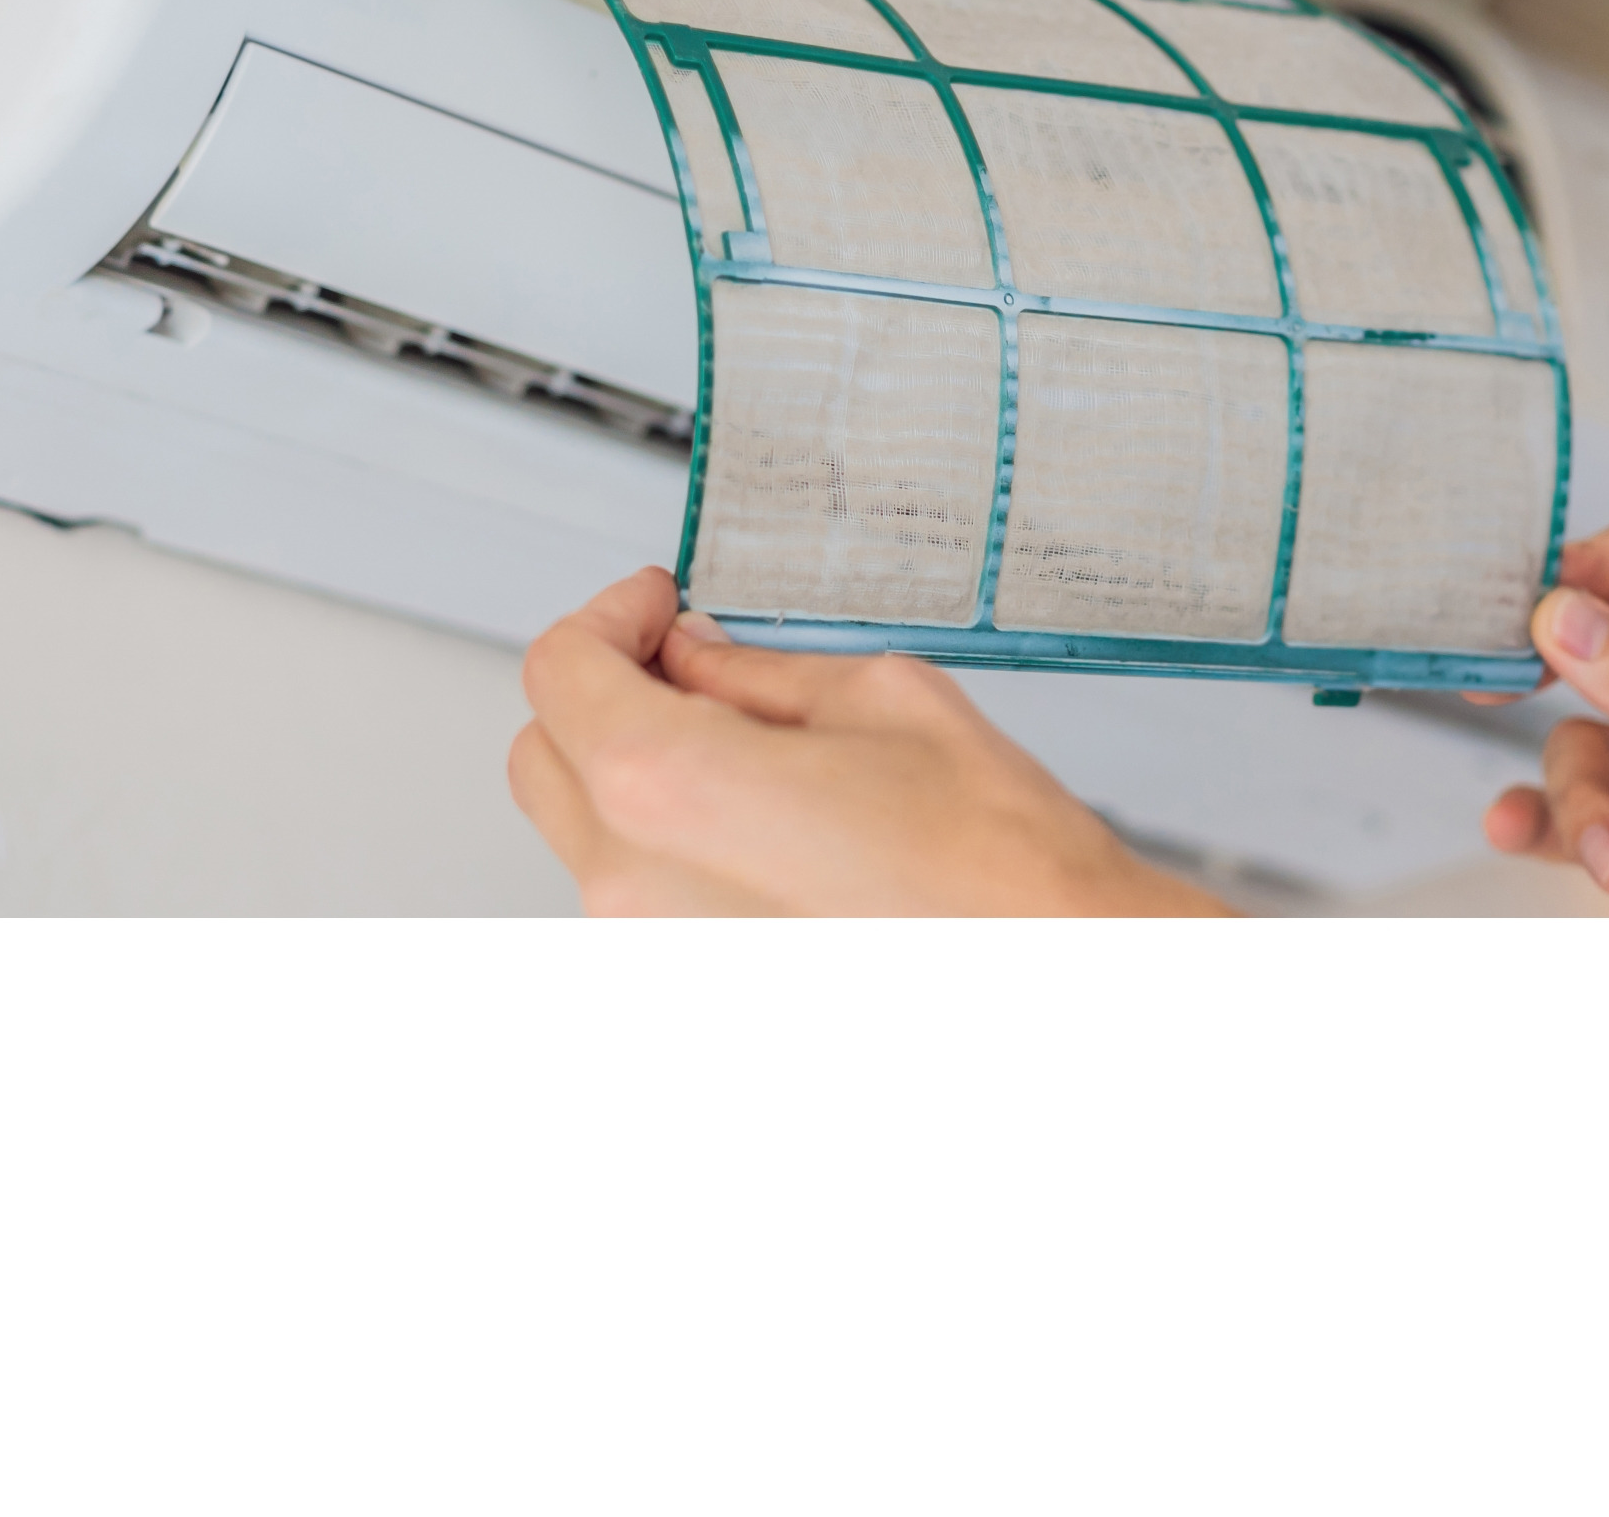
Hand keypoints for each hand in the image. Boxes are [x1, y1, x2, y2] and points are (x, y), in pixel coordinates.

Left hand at [508, 569, 1228, 916]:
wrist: (1063, 980)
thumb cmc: (995, 868)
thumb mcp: (877, 701)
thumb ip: (752, 675)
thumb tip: (691, 662)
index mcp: (667, 789)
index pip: (558, 670)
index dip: (608, 617)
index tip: (654, 608)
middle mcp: (634, 891)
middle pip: (546, 757)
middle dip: (604, 694)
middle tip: (684, 663)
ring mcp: (658, 961)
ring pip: (593, 838)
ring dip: (642, 781)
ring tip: (753, 760)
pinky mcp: (693, 1001)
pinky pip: (646, 911)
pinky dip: (680, 861)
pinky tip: (769, 840)